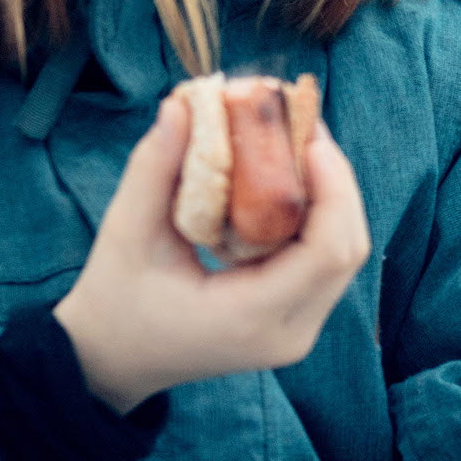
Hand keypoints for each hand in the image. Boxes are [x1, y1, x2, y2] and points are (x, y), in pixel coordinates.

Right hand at [53, 92, 369, 412]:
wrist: (112, 359)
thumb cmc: (114, 299)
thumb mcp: (126, 231)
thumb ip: (156, 167)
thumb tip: (186, 102)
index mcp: (251, 318)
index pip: (326, 250)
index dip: (331, 185)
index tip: (307, 132)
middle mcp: (290, 333)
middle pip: (348, 248)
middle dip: (334, 180)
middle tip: (302, 125)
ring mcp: (298, 331)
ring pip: (343, 253)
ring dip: (328, 194)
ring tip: (294, 144)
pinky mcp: (295, 319)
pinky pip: (324, 260)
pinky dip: (315, 215)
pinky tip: (284, 180)